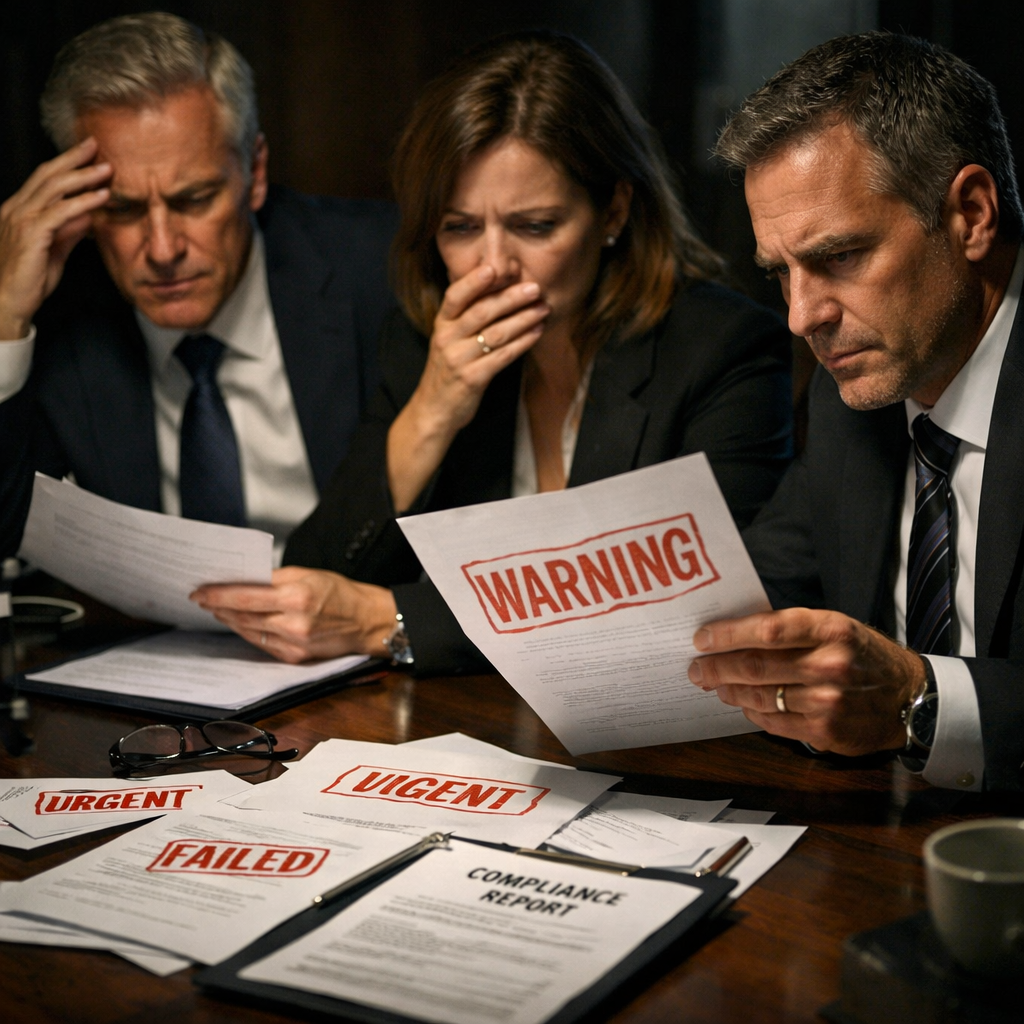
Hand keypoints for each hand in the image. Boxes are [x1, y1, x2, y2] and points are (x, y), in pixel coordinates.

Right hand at [0, 138, 111, 339]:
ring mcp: (21, 219)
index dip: (64, 164)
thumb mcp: (55, 252)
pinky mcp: (32, 233)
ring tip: (106, 168)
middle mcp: (16, 209)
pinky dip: (84, 202)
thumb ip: (69, 232)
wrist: (8, 302)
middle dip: (73, 158)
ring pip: (54, 188)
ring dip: (83, 176)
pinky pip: (61, 211)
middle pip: (47, 175)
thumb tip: (87, 217)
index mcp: (19, 211)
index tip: (86, 154)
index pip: (43, 179)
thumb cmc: (29, 280)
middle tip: (95, 144)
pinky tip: (102, 196)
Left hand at [190, 566, 398, 663]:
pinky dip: (248, 632)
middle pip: (242, 616)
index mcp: (296, 597)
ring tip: (217, 610)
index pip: (245, 596)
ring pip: (249, 631)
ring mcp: (294, 643)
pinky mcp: (295, 657)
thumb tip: (244, 580)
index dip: (218, 595)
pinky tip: (241, 623)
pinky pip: (262, 644)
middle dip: (219, 607)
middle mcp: (293, 623)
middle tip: (202, 598)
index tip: (200, 591)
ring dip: (230, 620)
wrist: (367, 621)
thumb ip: (274, 578)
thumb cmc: (341, 593)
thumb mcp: (308, 574)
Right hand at [387, 264, 549, 511]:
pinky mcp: (472, 378)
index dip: (473, 281)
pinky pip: (502, 356)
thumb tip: (495, 287)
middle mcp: (447, 339)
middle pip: (482, 312)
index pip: (455, 297)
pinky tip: (536, 332)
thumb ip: (466, 317)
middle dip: (511, 298)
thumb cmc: (447, 371)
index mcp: (442, 325)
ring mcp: (459, 359)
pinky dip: (522, 343)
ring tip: (543, 308)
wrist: (435, 410)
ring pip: (496, 333)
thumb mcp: (448, 339)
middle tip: (534, 288)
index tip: (494, 269)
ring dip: (523, 319)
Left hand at [688, 608, 926, 755]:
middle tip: (696, 667)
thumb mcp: (834, 627)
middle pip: (754, 666)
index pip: (766, 629)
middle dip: (716, 667)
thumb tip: (735, 633)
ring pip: (759, 696)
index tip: (702, 638)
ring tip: (713, 684)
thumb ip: (790, 629)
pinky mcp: (825, 731)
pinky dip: (752, 712)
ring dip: (728, 690)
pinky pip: (773, 721)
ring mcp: (827, 701)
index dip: (728, 635)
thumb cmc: (862, 655)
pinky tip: (743, 703)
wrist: (909, 696)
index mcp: (830, 630)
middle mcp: (829, 665)